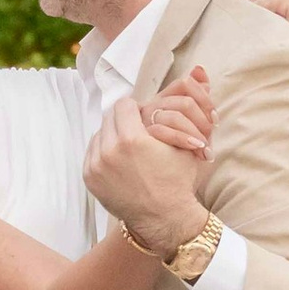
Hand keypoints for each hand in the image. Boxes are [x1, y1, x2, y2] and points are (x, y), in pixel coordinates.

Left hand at [88, 90, 214, 256]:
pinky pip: (93, 152)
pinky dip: (104, 152)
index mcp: (132, 139)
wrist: (166, 219)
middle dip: (124, 121)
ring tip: (130, 148)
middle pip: (110, 118)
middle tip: (138, 132)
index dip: (137, 110)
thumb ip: (188, 106)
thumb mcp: (189, 141)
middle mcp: (109, 151)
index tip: (145, 119)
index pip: (125, 105)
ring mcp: (96, 166)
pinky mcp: (90, 178)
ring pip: (100, 134)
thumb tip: (198, 70)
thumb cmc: (180, 180)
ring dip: (113, 136)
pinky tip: (121, 161)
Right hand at [139, 66, 214, 158]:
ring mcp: (145, 123)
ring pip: (176, 115)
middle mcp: (151, 108)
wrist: (165, 182)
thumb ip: (198, 98)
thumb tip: (199, 68)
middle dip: (203, 119)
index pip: (184, 84)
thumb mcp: (194, 126)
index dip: (203, 97)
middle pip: (184, 101)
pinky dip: (185, 140)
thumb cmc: (180, 154)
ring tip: (204, 147)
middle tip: (211, 134)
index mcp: (163, 101)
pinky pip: (164, 131)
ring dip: (196, 132)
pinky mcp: (141, 137)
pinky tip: (197, 149)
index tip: (214, 117)